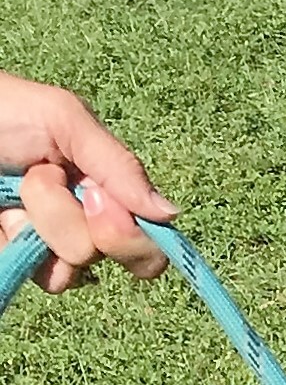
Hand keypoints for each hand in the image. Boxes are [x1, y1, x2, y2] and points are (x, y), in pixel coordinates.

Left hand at [0, 72, 174, 291]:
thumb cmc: (3, 109)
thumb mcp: (64, 119)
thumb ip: (117, 164)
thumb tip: (171, 215)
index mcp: (105, 193)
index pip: (147, 243)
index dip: (130, 235)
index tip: (96, 199)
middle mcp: (82, 225)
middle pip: (106, 256)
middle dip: (70, 218)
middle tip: (40, 178)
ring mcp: (46, 247)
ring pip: (67, 269)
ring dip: (35, 223)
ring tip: (10, 191)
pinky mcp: (16, 261)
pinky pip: (31, 275)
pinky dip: (12, 243)